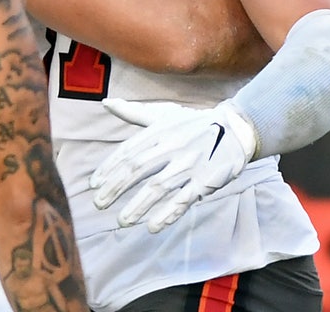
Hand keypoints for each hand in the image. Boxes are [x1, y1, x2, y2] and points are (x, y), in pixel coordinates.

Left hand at [88, 99, 256, 232]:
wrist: (235, 129)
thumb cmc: (193, 123)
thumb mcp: (164, 114)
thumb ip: (134, 112)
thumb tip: (106, 102)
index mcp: (159, 132)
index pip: (128, 151)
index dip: (109, 168)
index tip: (94, 184)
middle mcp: (171, 147)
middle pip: (138, 169)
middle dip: (116, 188)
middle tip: (98, 204)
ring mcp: (188, 165)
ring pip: (158, 187)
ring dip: (138, 206)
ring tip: (122, 222)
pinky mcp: (205, 181)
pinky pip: (184, 199)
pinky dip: (168, 213)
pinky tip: (153, 226)